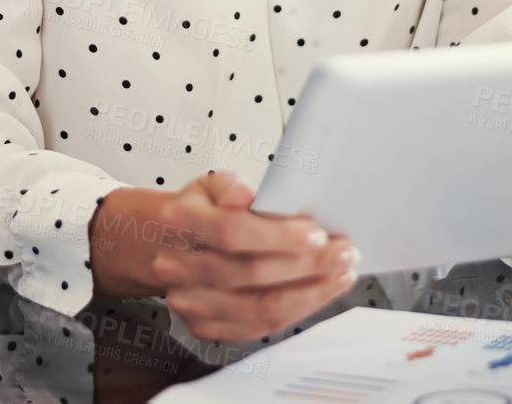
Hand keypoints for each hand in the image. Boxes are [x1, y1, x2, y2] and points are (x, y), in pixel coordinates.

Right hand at [88, 171, 357, 342]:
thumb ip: (230, 184)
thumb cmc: (202, 212)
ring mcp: (190, 301)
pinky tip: (318, 294)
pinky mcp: (205, 326)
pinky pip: (258, 328)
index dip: (277, 237)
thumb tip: (244, 194)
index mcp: (181, 222)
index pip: (231, 232)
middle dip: (306, 266)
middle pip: (249, 273)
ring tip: (339, 276)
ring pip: (257, 307)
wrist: (169, 245)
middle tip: (343, 254)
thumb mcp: (211, 184)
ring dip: (308, 293)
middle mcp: (178, 266)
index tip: (317, 235)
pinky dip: (295, 312)